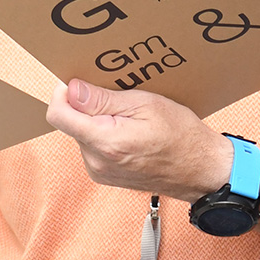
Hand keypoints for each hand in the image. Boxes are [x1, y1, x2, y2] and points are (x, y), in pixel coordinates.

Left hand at [46, 79, 233, 201]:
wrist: (202, 170)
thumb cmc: (181, 135)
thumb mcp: (145, 105)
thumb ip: (102, 100)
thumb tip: (70, 89)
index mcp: (105, 142)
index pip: (58, 114)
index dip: (63, 93)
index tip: (80, 83)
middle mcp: (96, 161)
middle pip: (70, 122)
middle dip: (86, 106)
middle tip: (116, 98)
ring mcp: (99, 172)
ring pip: (80, 133)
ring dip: (95, 120)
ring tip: (127, 117)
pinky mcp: (104, 176)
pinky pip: (91, 147)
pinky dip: (103, 134)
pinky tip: (127, 131)